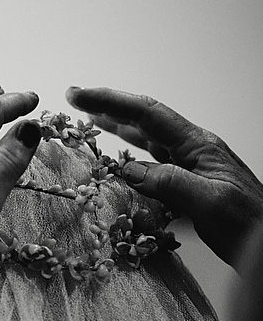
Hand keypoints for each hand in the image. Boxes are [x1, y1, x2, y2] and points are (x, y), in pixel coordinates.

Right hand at [66, 86, 262, 266]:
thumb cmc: (249, 224)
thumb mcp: (210, 203)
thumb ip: (169, 183)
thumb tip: (128, 170)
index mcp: (197, 145)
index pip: (147, 114)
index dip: (110, 102)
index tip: (80, 96)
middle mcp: (192, 150)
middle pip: (144, 120)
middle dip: (109, 108)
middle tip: (76, 100)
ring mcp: (190, 167)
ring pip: (146, 141)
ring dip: (117, 129)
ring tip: (90, 123)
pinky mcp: (188, 185)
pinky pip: (152, 166)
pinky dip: (128, 159)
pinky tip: (118, 164)